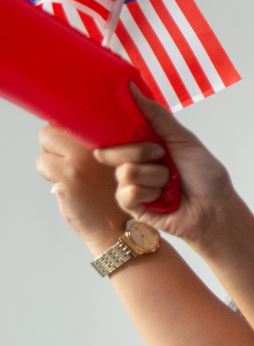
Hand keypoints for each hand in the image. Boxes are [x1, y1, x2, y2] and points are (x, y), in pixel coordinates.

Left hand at [36, 125, 130, 252]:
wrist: (117, 227)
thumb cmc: (115, 197)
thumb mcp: (118, 164)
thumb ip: (97, 146)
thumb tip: (64, 131)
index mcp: (112, 140)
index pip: (76, 118)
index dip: (68, 129)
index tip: (71, 140)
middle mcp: (97, 146)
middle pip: (54, 128)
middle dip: (54, 143)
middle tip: (67, 159)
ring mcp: (80, 161)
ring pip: (45, 144)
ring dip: (51, 159)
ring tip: (68, 174)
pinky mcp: (68, 177)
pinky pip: (43, 164)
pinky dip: (48, 175)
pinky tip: (63, 184)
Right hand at [93, 85, 236, 247]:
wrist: (216, 208)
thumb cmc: (205, 175)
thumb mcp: (184, 139)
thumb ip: (157, 116)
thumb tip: (132, 87)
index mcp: (144, 145)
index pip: (115, 134)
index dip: (113, 128)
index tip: (115, 121)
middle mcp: (134, 164)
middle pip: (110, 151)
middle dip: (140, 151)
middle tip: (161, 155)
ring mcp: (131, 186)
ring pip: (125, 172)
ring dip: (154, 176)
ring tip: (170, 183)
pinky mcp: (132, 207)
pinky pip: (126, 194)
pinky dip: (149, 193)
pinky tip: (163, 199)